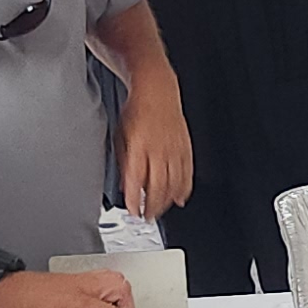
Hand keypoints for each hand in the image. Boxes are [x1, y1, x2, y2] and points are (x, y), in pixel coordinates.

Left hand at [0, 266, 134, 307]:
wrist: (5, 292)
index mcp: (77, 301)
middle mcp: (81, 285)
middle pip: (121, 288)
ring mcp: (78, 279)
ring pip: (114, 278)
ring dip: (119, 297)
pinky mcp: (73, 278)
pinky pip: (101, 278)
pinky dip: (108, 291)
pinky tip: (98, 305)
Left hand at [116, 87, 191, 220]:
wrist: (157, 90)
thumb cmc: (136, 110)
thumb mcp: (120, 135)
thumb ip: (123, 162)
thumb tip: (124, 185)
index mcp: (140, 145)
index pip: (138, 179)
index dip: (135, 199)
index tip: (133, 212)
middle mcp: (159, 148)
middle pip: (158, 185)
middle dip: (152, 206)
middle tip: (146, 218)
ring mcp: (175, 149)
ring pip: (174, 182)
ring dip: (166, 201)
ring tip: (159, 212)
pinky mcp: (186, 147)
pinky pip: (187, 172)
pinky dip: (184, 188)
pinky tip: (179, 198)